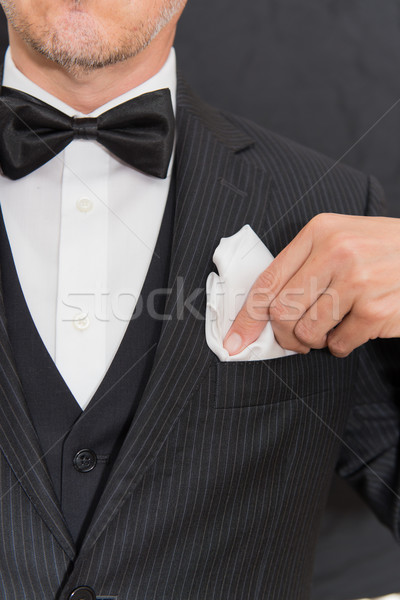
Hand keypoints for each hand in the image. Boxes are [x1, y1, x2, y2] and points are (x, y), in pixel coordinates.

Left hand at [223, 213, 399, 357]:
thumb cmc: (381, 252)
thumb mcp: (340, 240)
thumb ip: (303, 266)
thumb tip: (263, 310)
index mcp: (319, 232)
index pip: (267, 281)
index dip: (245, 317)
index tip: (233, 340)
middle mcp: (336, 252)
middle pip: (281, 311)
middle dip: (281, 336)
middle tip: (293, 340)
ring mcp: (357, 281)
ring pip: (307, 332)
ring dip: (312, 342)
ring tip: (328, 330)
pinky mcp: (376, 310)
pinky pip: (338, 345)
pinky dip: (339, 346)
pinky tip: (352, 329)